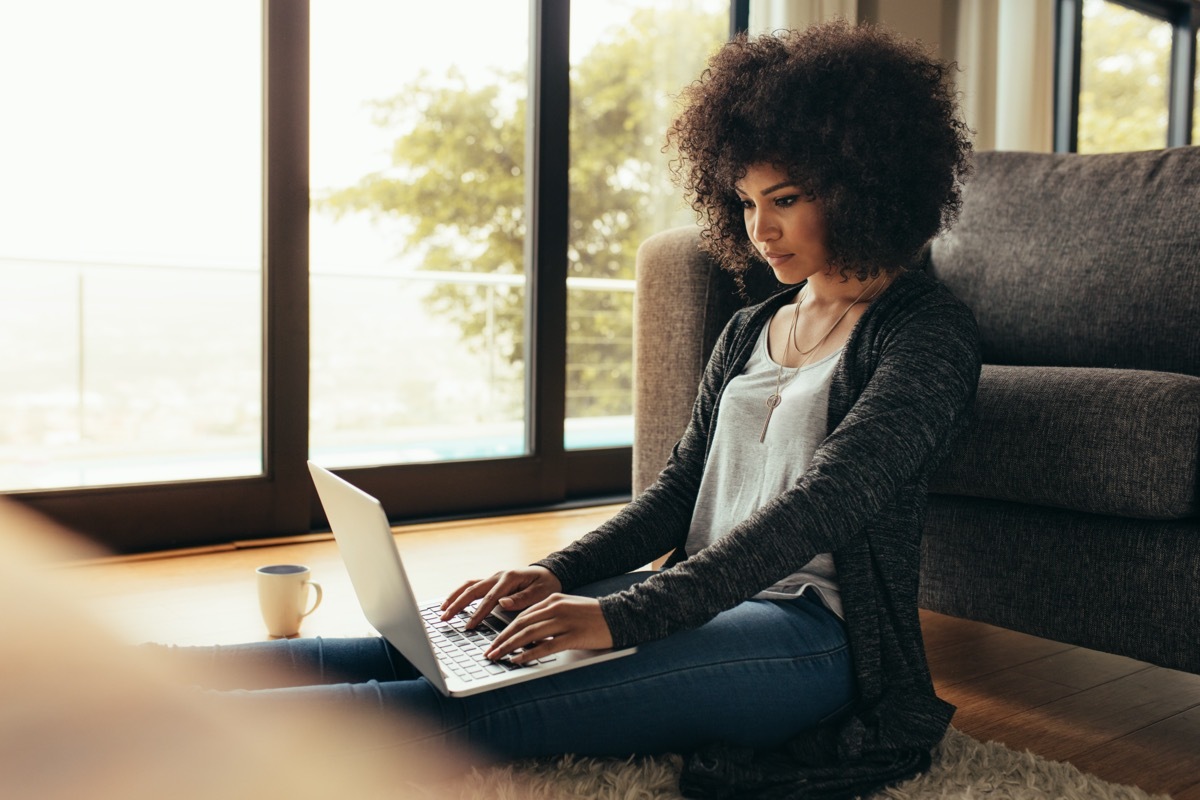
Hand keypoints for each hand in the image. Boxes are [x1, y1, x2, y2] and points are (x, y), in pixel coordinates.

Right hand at [439, 566, 561, 628]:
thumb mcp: (541, 593)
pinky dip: (460, 594)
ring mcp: (494, 578)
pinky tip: (451, 603)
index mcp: (510, 578)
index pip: (490, 598)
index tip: (469, 626)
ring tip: (442, 610)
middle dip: (457, 604)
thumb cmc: (547, 585)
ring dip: (454, 597)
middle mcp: (499, 576)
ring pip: (469, 586)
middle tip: (445, 618)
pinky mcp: (492, 582)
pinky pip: (472, 586)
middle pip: (473, 590)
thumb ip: (522, 599)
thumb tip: (502, 603)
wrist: (549, 573)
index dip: (478, 613)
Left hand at [484, 594, 612, 664]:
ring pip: (529, 634)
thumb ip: (549, 618)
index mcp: (553, 600)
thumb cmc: (594, 616)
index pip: (522, 616)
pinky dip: (528, 654)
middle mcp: (556, 608)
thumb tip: (529, 636)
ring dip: (509, 647)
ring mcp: (564, 622)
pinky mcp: (573, 635)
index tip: (493, 641)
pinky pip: (545, 646)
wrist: (620, 616)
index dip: (504, 629)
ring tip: (497, 657)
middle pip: (521, 624)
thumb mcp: (568, 610)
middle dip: (501, 639)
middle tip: (488, 652)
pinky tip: (518, 661)